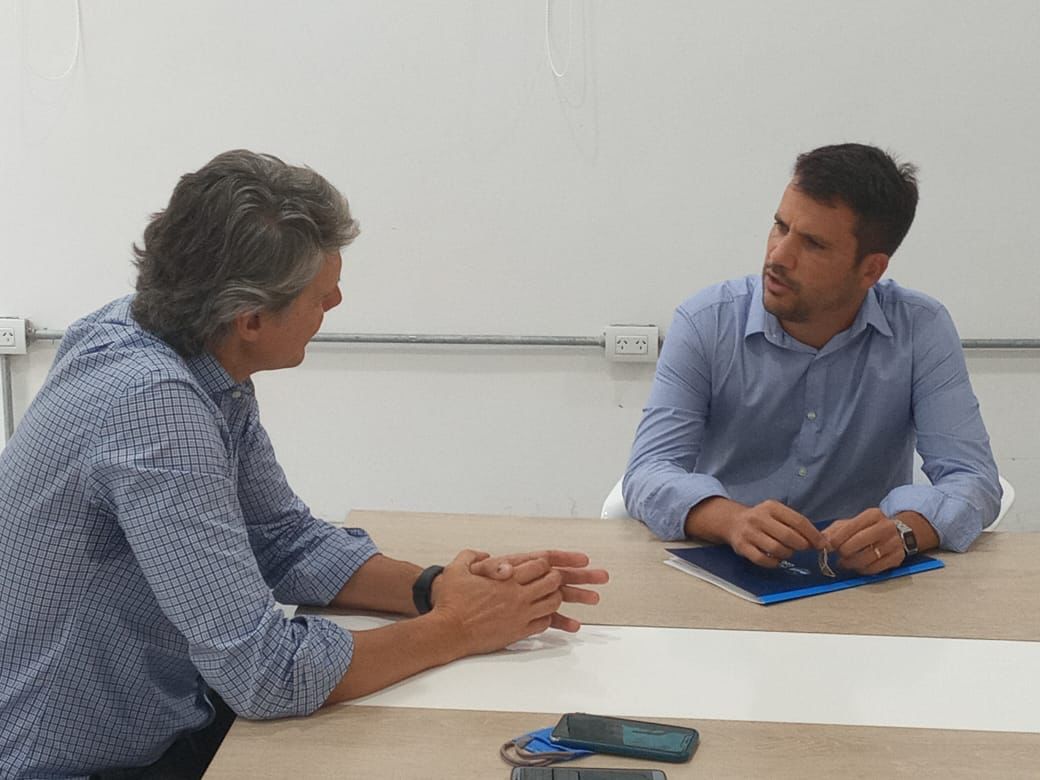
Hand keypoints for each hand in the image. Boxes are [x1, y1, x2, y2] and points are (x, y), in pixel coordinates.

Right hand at [430, 549, 567, 655]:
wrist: (448, 632)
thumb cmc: (451, 603)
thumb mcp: (456, 570)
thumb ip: (470, 556)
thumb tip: (482, 554)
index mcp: (506, 579)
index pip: (539, 566)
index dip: (543, 563)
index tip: (542, 565)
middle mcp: (517, 597)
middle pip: (551, 583)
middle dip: (554, 578)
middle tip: (552, 578)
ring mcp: (520, 616)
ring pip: (551, 604)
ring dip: (553, 598)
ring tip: (549, 596)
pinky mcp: (518, 633)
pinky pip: (543, 624)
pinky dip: (546, 617)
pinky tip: (541, 615)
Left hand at [467, 549, 608, 631]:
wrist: (447, 605)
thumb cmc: (458, 586)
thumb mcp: (469, 571)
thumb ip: (489, 567)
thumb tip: (505, 569)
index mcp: (515, 565)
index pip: (545, 558)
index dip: (565, 557)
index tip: (583, 558)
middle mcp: (524, 579)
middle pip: (558, 575)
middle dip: (581, 575)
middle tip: (603, 577)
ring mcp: (525, 596)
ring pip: (556, 595)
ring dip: (576, 597)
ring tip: (595, 599)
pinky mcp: (522, 613)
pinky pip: (545, 616)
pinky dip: (559, 620)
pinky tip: (574, 625)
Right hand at [724, 500, 825, 567]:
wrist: (732, 521)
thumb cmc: (762, 519)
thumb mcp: (777, 513)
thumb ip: (795, 524)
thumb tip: (820, 540)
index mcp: (771, 507)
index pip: (798, 521)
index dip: (813, 535)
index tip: (822, 544)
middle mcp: (759, 518)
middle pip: (788, 536)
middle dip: (801, 546)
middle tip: (803, 548)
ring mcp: (749, 533)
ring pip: (776, 549)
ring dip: (787, 554)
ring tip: (787, 552)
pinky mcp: (742, 547)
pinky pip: (763, 560)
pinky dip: (774, 562)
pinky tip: (776, 559)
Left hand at [821, 509, 903, 573]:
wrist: (902, 531)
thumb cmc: (872, 527)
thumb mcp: (855, 522)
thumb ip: (836, 529)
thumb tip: (821, 539)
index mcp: (873, 515)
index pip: (851, 527)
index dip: (836, 539)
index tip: (828, 546)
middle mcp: (885, 528)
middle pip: (856, 544)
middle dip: (842, 551)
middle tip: (838, 554)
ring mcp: (893, 544)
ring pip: (864, 558)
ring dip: (850, 563)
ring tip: (843, 562)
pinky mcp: (896, 558)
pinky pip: (874, 569)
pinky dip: (861, 570)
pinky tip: (856, 566)